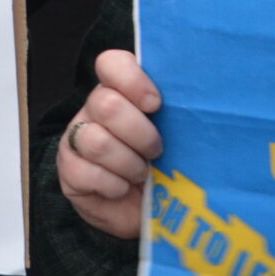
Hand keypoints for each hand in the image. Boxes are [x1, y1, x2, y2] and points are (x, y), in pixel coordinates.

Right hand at [58, 51, 162, 239]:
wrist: (144, 211)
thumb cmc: (165, 169)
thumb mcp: (178, 138)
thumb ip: (180, 116)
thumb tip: (205, 104)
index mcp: (121, 92)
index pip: (111, 63)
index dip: (132, 80)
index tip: (155, 104)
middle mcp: (94, 110)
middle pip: (107, 104)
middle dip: (141, 134)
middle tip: (157, 152)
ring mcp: (77, 139)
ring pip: (97, 141)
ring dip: (129, 164)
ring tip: (142, 175)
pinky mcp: (69, 170)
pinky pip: (87, 173)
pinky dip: (114, 186)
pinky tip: (122, 189)